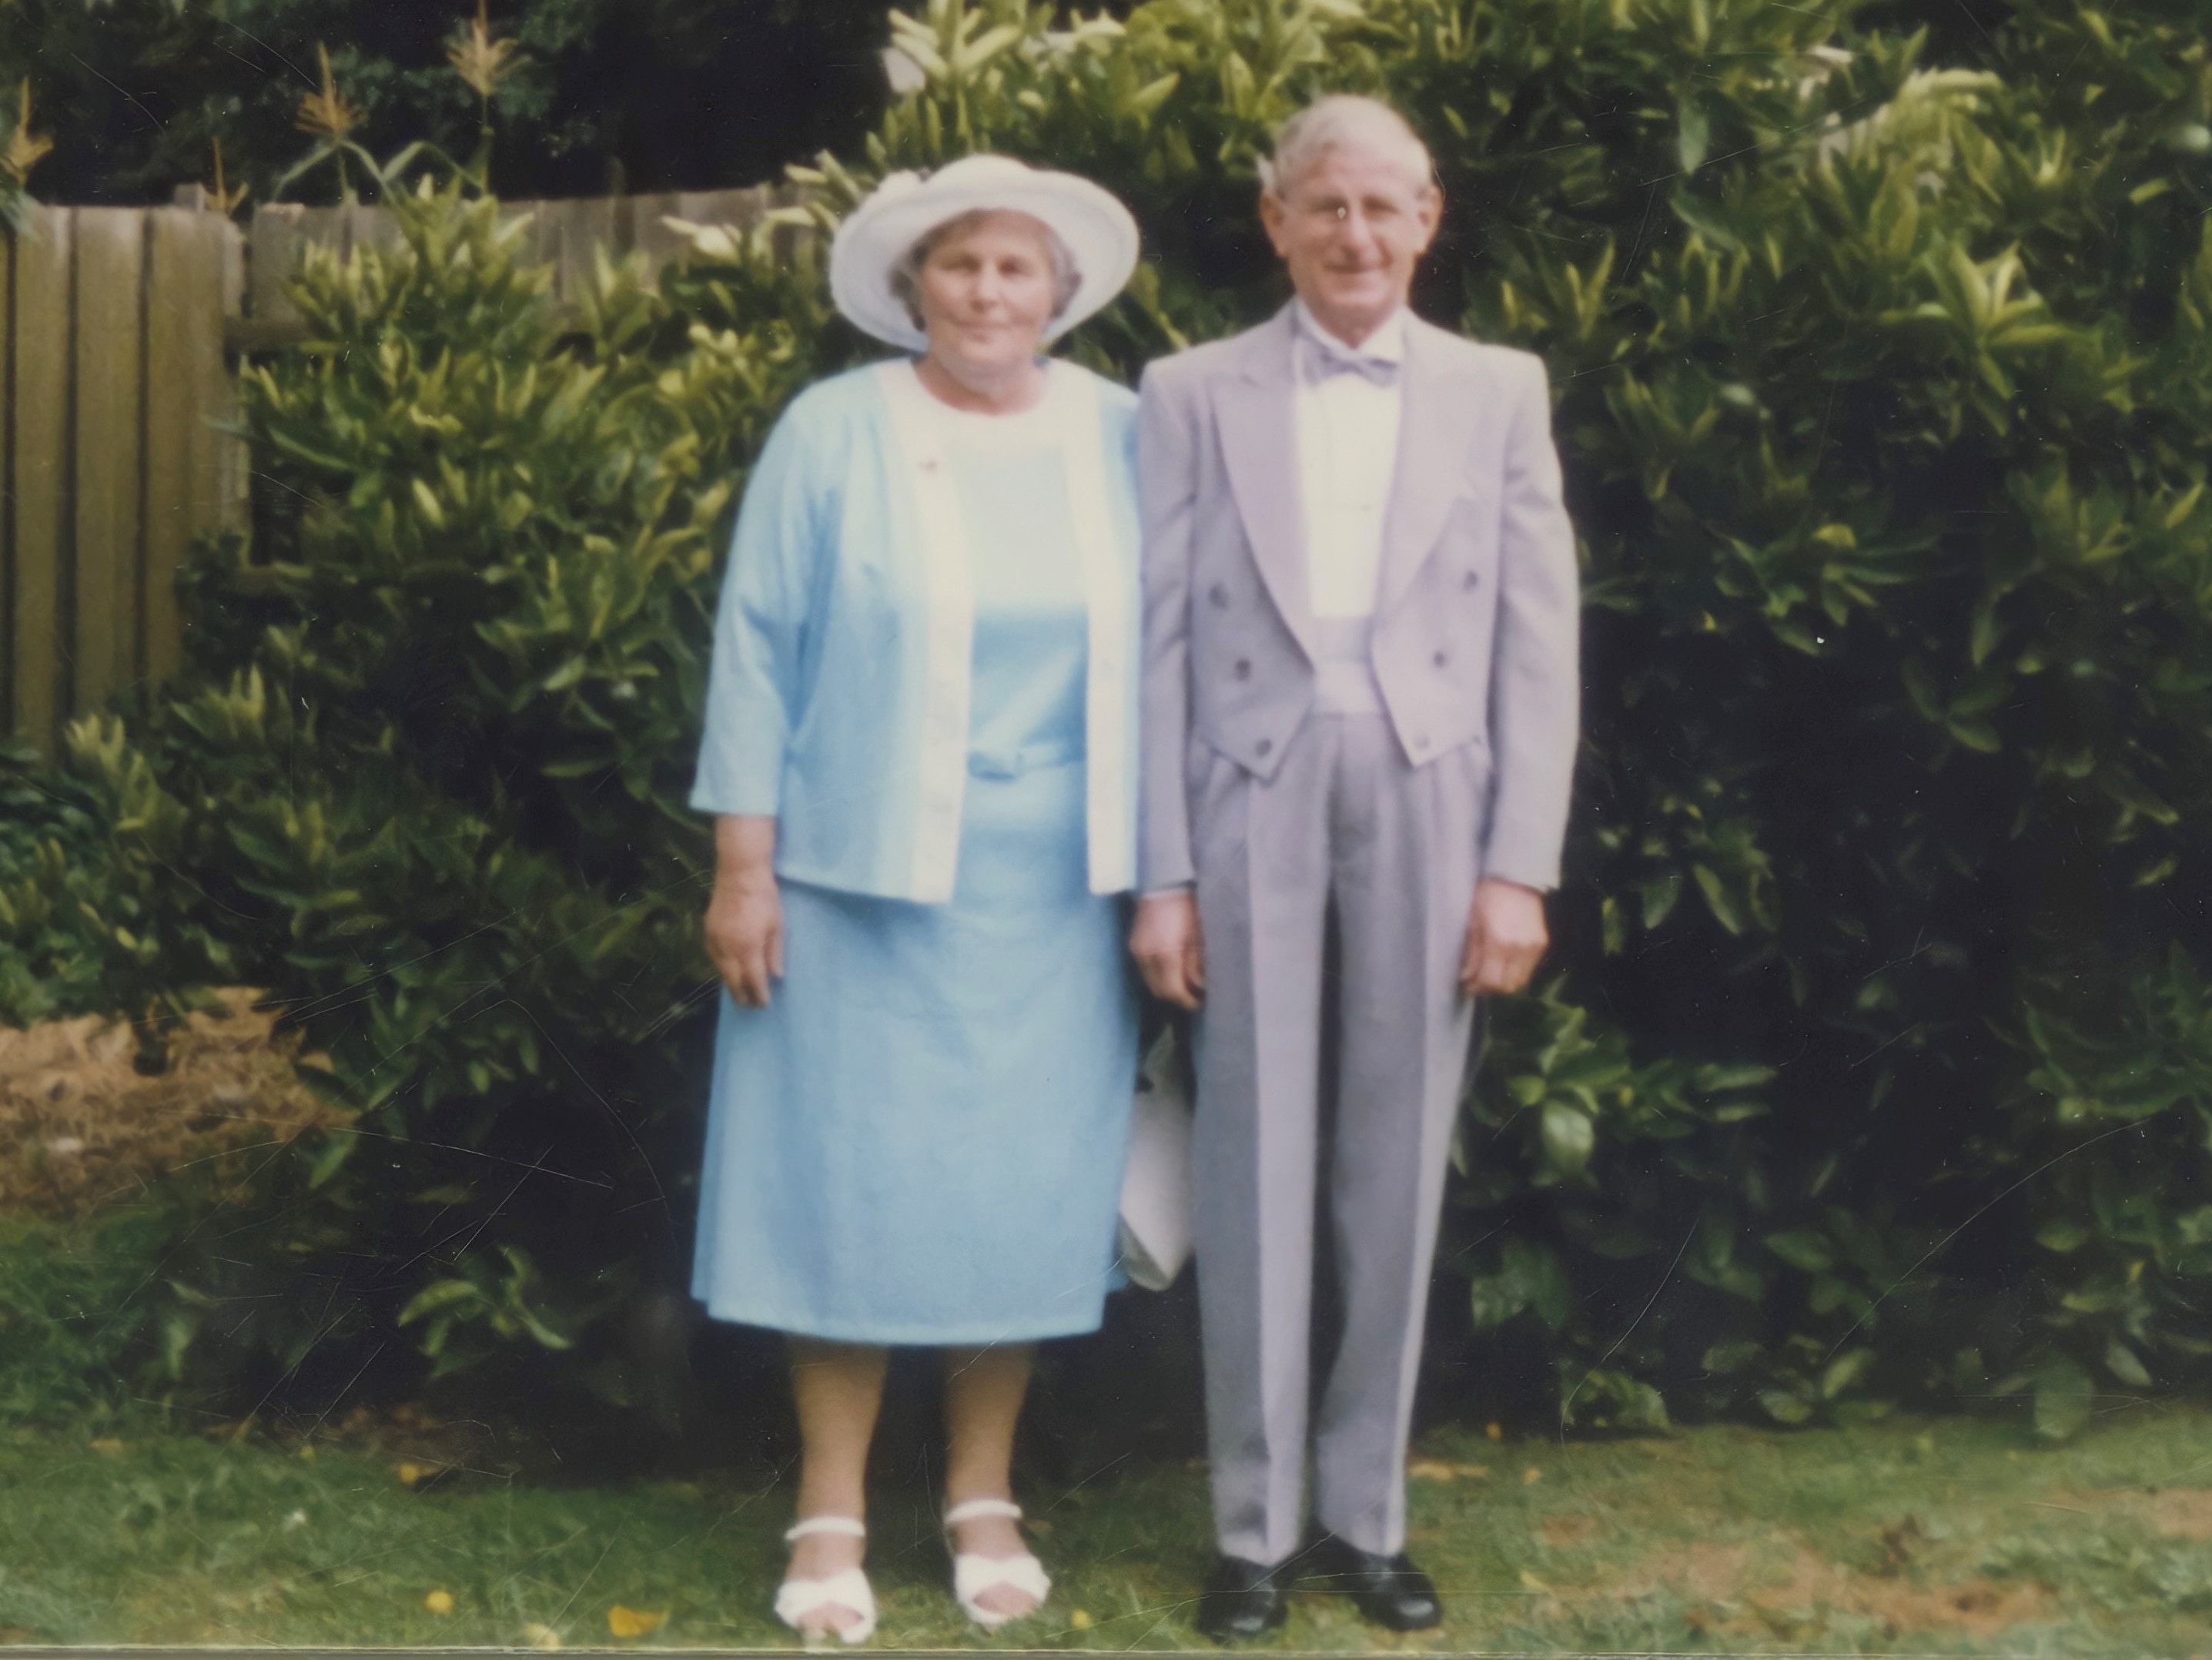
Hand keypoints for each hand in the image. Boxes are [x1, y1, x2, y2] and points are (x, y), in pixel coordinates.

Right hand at [704, 870, 783, 1007]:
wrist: (739, 873)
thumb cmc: (764, 898)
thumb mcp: (777, 925)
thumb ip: (775, 953)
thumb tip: (776, 976)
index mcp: (748, 947)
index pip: (753, 980)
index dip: (759, 994)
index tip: (764, 1004)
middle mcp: (728, 948)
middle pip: (733, 981)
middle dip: (742, 995)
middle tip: (749, 1006)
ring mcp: (714, 940)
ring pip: (721, 971)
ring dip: (730, 984)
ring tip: (739, 993)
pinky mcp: (707, 932)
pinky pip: (713, 958)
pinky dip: (722, 969)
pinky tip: (728, 972)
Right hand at [1130, 889, 1205, 1010]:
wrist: (1164, 881)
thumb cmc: (1187, 905)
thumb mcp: (1199, 934)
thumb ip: (1198, 963)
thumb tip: (1201, 986)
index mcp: (1166, 954)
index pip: (1173, 991)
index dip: (1187, 1000)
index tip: (1199, 1002)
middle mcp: (1147, 956)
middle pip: (1160, 990)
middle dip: (1176, 996)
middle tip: (1193, 996)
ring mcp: (1137, 950)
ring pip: (1150, 981)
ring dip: (1166, 986)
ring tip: (1184, 983)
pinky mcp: (1134, 944)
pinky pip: (1145, 969)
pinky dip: (1157, 975)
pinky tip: (1171, 969)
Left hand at [1461, 878, 1547, 997]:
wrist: (1518, 878)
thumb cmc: (1489, 896)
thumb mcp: (1473, 921)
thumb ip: (1472, 953)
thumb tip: (1466, 976)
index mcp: (1498, 942)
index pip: (1489, 980)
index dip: (1476, 988)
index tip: (1467, 986)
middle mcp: (1519, 949)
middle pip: (1507, 986)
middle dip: (1490, 989)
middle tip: (1478, 983)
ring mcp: (1534, 948)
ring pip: (1520, 981)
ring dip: (1504, 984)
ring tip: (1491, 975)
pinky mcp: (1543, 945)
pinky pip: (1529, 970)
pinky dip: (1515, 973)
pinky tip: (1504, 965)